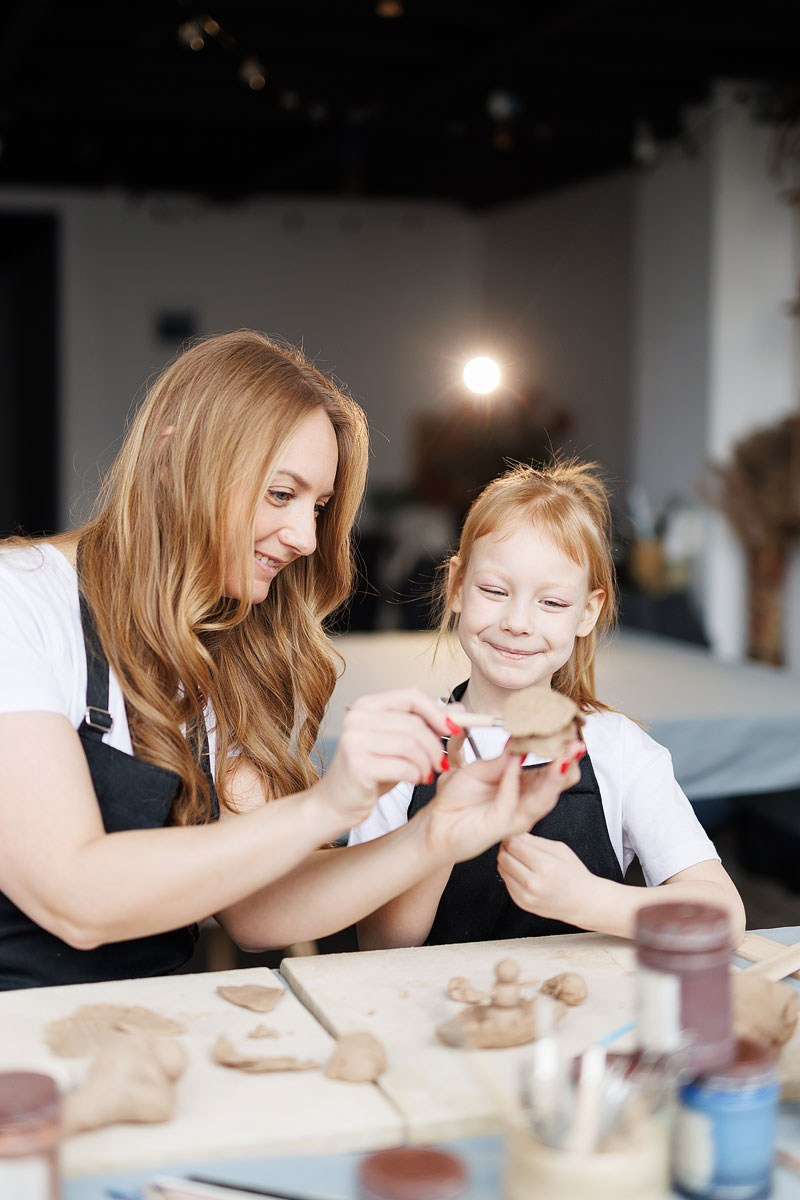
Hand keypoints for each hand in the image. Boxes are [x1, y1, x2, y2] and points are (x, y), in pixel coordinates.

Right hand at [314, 689, 458, 832]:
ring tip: (426, 775)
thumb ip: (426, 724)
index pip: (411, 696)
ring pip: (411, 745)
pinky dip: (416, 775)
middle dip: (435, 746)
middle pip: (414, 724)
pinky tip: (415, 781)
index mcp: (367, 705)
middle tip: (441, 764)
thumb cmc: (369, 772)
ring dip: (426, 764)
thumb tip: (458, 710)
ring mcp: (354, 740)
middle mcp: (357, 717)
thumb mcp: (399, 744)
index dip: (437, 713)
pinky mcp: (357, 764)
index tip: (453, 730)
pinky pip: (403, 766)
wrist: (337, 803)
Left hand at [423, 744, 582, 863]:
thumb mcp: (478, 767)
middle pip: (558, 781)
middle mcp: (527, 799)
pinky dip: (514, 780)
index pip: (552, 765)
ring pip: (545, 795)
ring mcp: (518, 813)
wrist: (437, 821)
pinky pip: (513, 801)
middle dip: (568, 761)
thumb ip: (500, 758)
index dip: (561, 747)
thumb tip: (518, 739)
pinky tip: (514, 762)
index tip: (567, 727)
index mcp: (525, 782)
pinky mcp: (504, 824)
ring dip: (554, 773)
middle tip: (575, 742)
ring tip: (563, 754)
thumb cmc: (457, 796)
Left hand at [497, 832, 597, 925]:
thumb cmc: (574, 873)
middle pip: (503, 857)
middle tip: (515, 845)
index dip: (511, 837)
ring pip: (501, 869)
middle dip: (506, 848)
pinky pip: (506, 882)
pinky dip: (510, 874)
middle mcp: (533, 883)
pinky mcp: (522, 903)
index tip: (514, 835)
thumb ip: (535, 841)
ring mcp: (526, 895)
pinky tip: (522, 872)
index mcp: (545, 866)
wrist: (582, 902)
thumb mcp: (560, 849)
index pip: (513, 846)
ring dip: (506, 860)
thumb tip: (516, 834)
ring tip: (520, 859)